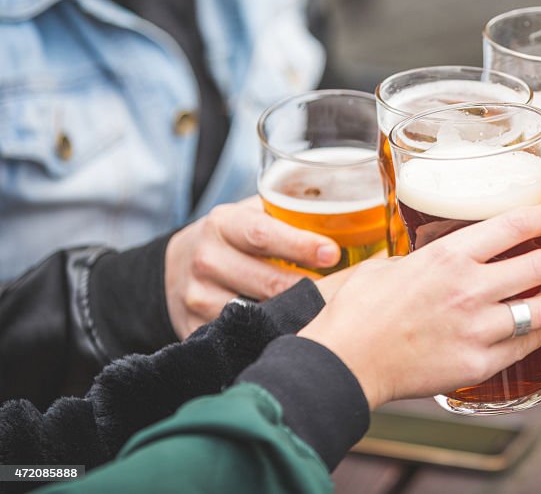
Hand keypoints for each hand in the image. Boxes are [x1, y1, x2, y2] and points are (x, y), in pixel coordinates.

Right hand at [165, 197, 341, 338]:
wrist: (178, 265)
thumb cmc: (235, 237)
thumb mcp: (252, 214)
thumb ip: (290, 214)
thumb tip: (352, 220)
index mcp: (223, 224)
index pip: (264, 236)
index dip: (301, 246)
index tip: (333, 253)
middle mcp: (206, 259)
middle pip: (267, 282)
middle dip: (309, 288)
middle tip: (344, 291)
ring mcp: (197, 297)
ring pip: (257, 314)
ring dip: (294, 316)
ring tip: (326, 314)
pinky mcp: (194, 327)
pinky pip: (242, 337)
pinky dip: (271, 335)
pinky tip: (296, 333)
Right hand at [298, 204, 540, 408]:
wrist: (344, 363)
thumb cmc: (358, 313)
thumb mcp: (388, 266)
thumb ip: (421, 257)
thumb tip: (434, 254)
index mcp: (448, 257)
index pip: (516, 224)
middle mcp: (469, 289)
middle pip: (540, 265)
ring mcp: (477, 329)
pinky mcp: (477, 364)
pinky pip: (526, 345)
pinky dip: (536, 334)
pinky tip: (533, 329)